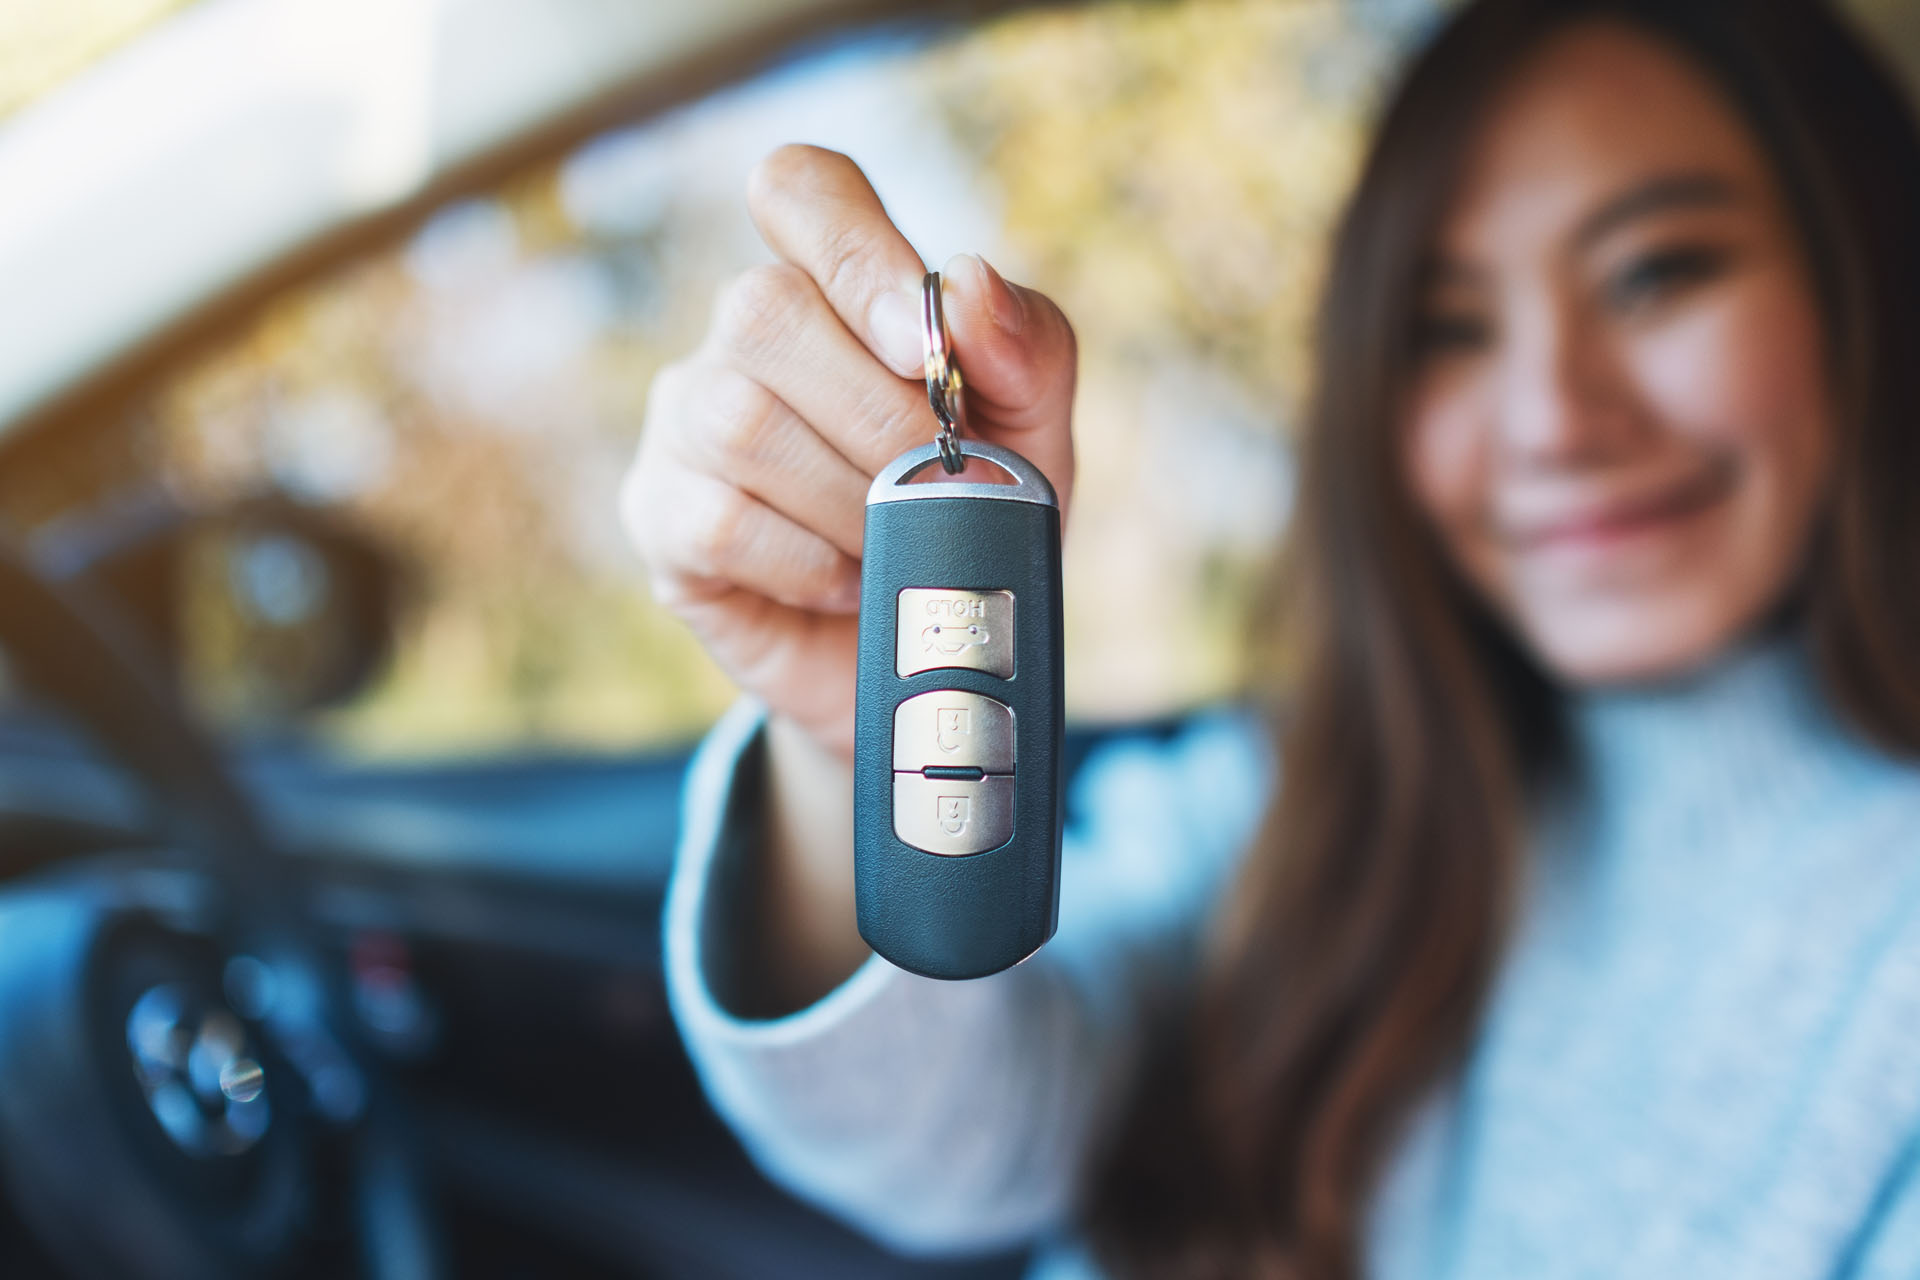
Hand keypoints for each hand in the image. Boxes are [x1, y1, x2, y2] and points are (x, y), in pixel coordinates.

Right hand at [622, 144, 1076, 760]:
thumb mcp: (1036, 430)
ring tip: (893, 539)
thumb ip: (1027, 347)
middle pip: (764, 307)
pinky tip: (845, 579)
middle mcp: (742, 338)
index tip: (923, 346)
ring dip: (850, 496)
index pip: (800, 188)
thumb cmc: (974, 515)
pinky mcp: (661, 518)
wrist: (926, 655)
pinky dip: (808, 560)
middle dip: (878, 412)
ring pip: (738, 419)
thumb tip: (968, 285)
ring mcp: (686, 423)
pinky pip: (720, 520)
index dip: (854, 249)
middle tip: (936, 482)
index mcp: (833, 286)